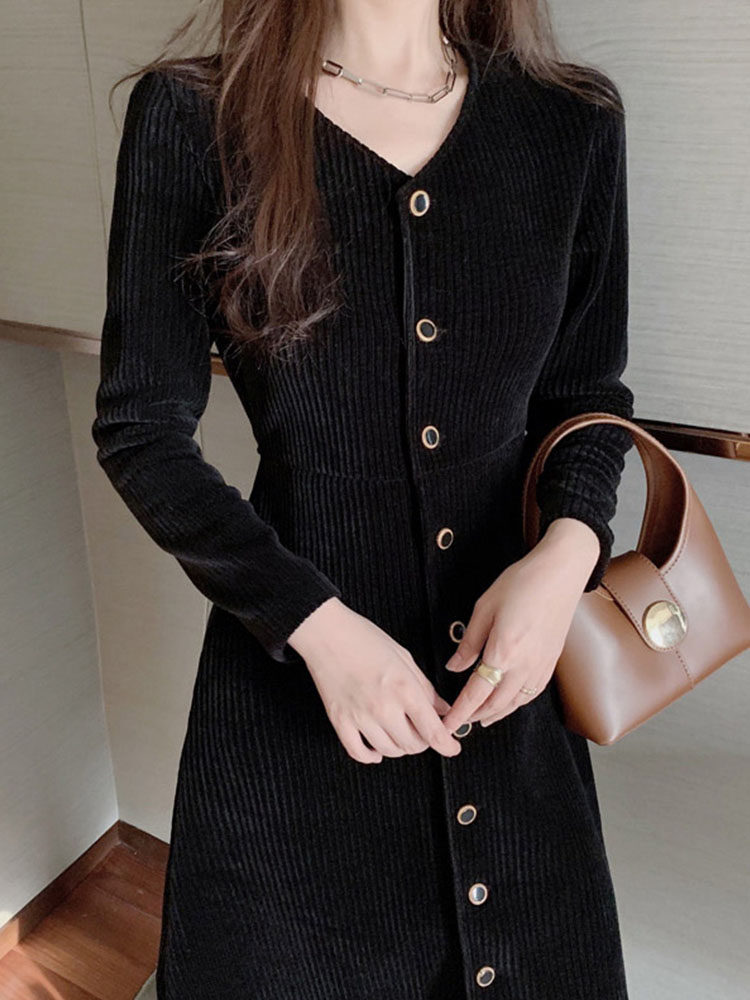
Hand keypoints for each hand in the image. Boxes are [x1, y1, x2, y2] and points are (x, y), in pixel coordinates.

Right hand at [289, 597, 462, 763]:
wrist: (326, 633)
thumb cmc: (364, 639)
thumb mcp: (404, 658)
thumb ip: (425, 688)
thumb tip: (442, 709)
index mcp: (404, 688)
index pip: (432, 730)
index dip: (447, 745)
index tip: (451, 748)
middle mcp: (383, 707)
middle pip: (412, 745)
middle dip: (423, 741)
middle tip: (422, 730)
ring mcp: (360, 717)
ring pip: (389, 751)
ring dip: (399, 747)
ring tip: (399, 732)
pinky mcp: (340, 721)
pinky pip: (358, 752)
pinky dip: (370, 756)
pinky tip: (376, 750)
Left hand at [439, 518, 599, 731]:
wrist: (561, 573)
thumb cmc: (522, 584)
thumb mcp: (485, 608)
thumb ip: (469, 643)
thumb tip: (454, 667)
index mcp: (503, 652)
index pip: (476, 693)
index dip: (460, 712)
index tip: (447, 725)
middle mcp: (524, 666)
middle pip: (496, 704)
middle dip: (475, 716)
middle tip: (459, 723)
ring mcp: (541, 666)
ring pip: (516, 703)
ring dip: (496, 714)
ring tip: (480, 718)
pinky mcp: (552, 662)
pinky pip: (531, 693)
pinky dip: (516, 704)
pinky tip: (509, 702)